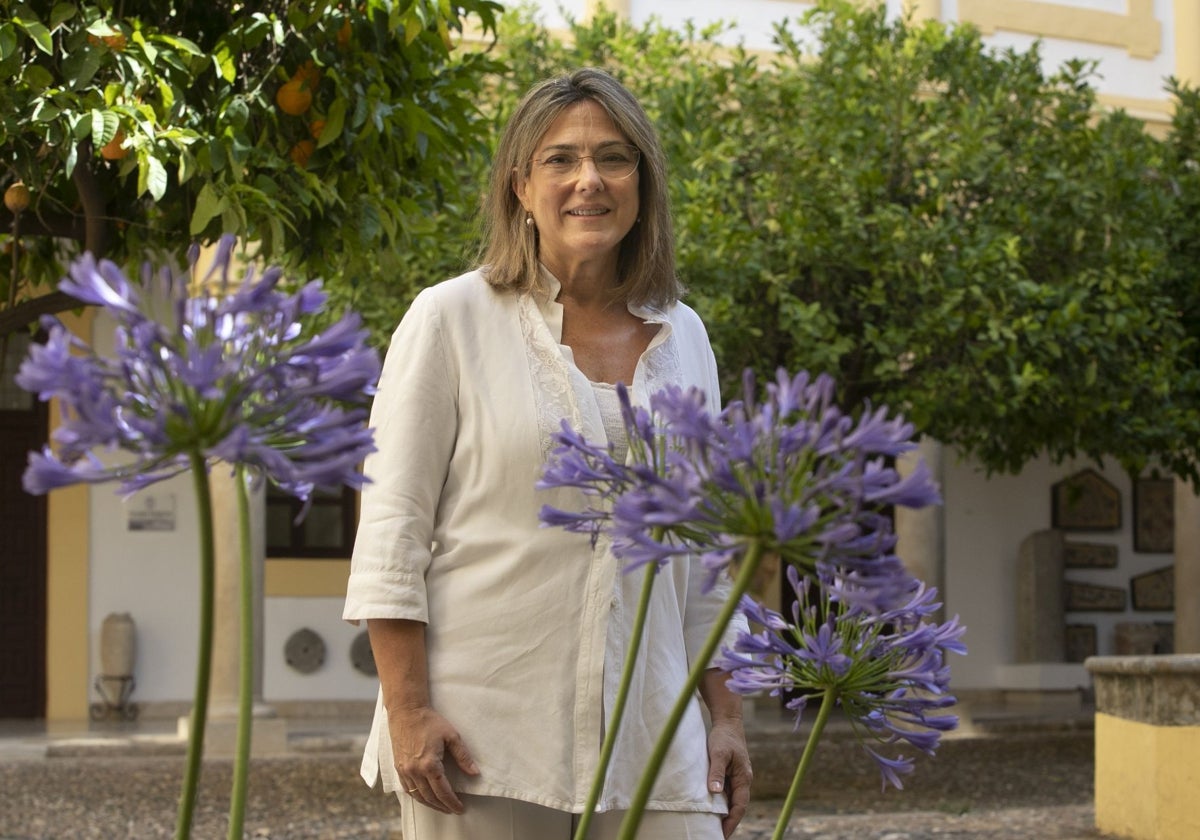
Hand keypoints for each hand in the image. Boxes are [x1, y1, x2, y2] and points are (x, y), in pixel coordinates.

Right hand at [390, 705, 479, 814]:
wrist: (406, 711)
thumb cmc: (429, 721)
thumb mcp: (451, 736)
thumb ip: (463, 756)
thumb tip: (474, 773)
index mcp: (430, 764)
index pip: (443, 791)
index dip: (453, 802)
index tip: (460, 808)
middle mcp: (415, 771)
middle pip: (430, 797)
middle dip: (443, 806)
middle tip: (453, 810)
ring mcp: (405, 770)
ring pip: (418, 796)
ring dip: (430, 804)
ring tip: (441, 807)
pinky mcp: (399, 767)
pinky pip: (407, 789)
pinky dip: (417, 796)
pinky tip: (424, 797)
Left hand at [706, 717, 751, 837]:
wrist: (727, 722)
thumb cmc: (724, 737)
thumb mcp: (719, 753)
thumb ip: (717, 772)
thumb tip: (715, 791)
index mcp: (744, 778)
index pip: (739, 806)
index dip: (732, 822)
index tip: (722, 834)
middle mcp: (742, 781)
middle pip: (736, 807)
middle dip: (728, 822)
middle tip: (715, 835)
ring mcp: (736, 778)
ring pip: (730, 801)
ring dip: (723, 813)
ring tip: (711, 827)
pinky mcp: (729, 774)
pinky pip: (725, 792)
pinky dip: (719, 802)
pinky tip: (710, 808)